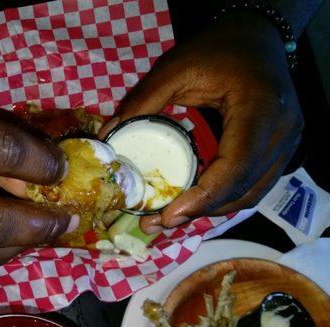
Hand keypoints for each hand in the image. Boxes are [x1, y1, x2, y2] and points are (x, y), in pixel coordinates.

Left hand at [99, 12, 303, 233]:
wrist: (256, 37)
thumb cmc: (217, 49)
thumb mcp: (175, 68)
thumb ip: (142, 102)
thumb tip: (107, 136)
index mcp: (260, 108)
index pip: (237, 166)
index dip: (204, 197)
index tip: (168, 215)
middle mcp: (282, 133)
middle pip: (245, 190)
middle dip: (200, 212)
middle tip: (157, 223)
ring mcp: (286, 144)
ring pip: (250, 194)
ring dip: (209, 211)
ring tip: (167, 218)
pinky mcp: (279, 151)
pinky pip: (252, 185)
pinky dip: (221, 198)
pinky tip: (190, 203)